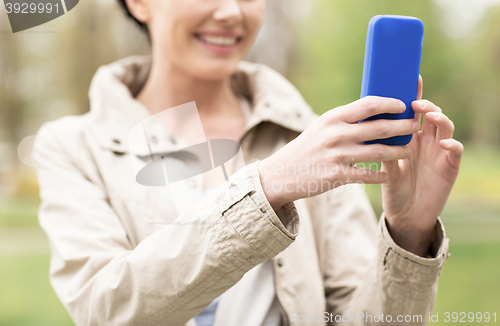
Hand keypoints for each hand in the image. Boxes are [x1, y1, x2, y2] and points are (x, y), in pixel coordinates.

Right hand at [259, 96, 420, 210]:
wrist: (283, 173)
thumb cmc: (307, 147)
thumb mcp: (322, 127)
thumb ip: (345, 120)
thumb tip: (375, 111)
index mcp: (333, 118)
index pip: (368, 105)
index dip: (390, 103)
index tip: (404, 105)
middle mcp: (336, 134)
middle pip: (380, 128)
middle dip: (402, 127)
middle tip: (415, 128)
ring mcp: (338, 155)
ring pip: (379, 152)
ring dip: (398, 152)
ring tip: (408, 151)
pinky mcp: (337, 175)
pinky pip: (368, 175)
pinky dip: (381, 175)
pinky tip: (388, 175)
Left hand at [382, 76, 463, 256]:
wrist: (406, 215)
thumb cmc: (394, 188)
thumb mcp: (384, 167)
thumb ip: (381, 149)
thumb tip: (367, 129)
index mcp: (410, 137)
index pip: (413, 112)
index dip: (414, 95)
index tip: (410, 79)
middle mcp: (426, 142)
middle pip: (431, 115)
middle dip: (426, 105)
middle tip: (416, 102)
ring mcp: (439, 153)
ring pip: (445, 128)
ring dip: (439, 119)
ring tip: (428, 115)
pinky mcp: (449, 168)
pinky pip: (455, 152)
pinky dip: (452, 146)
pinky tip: (443, 144)